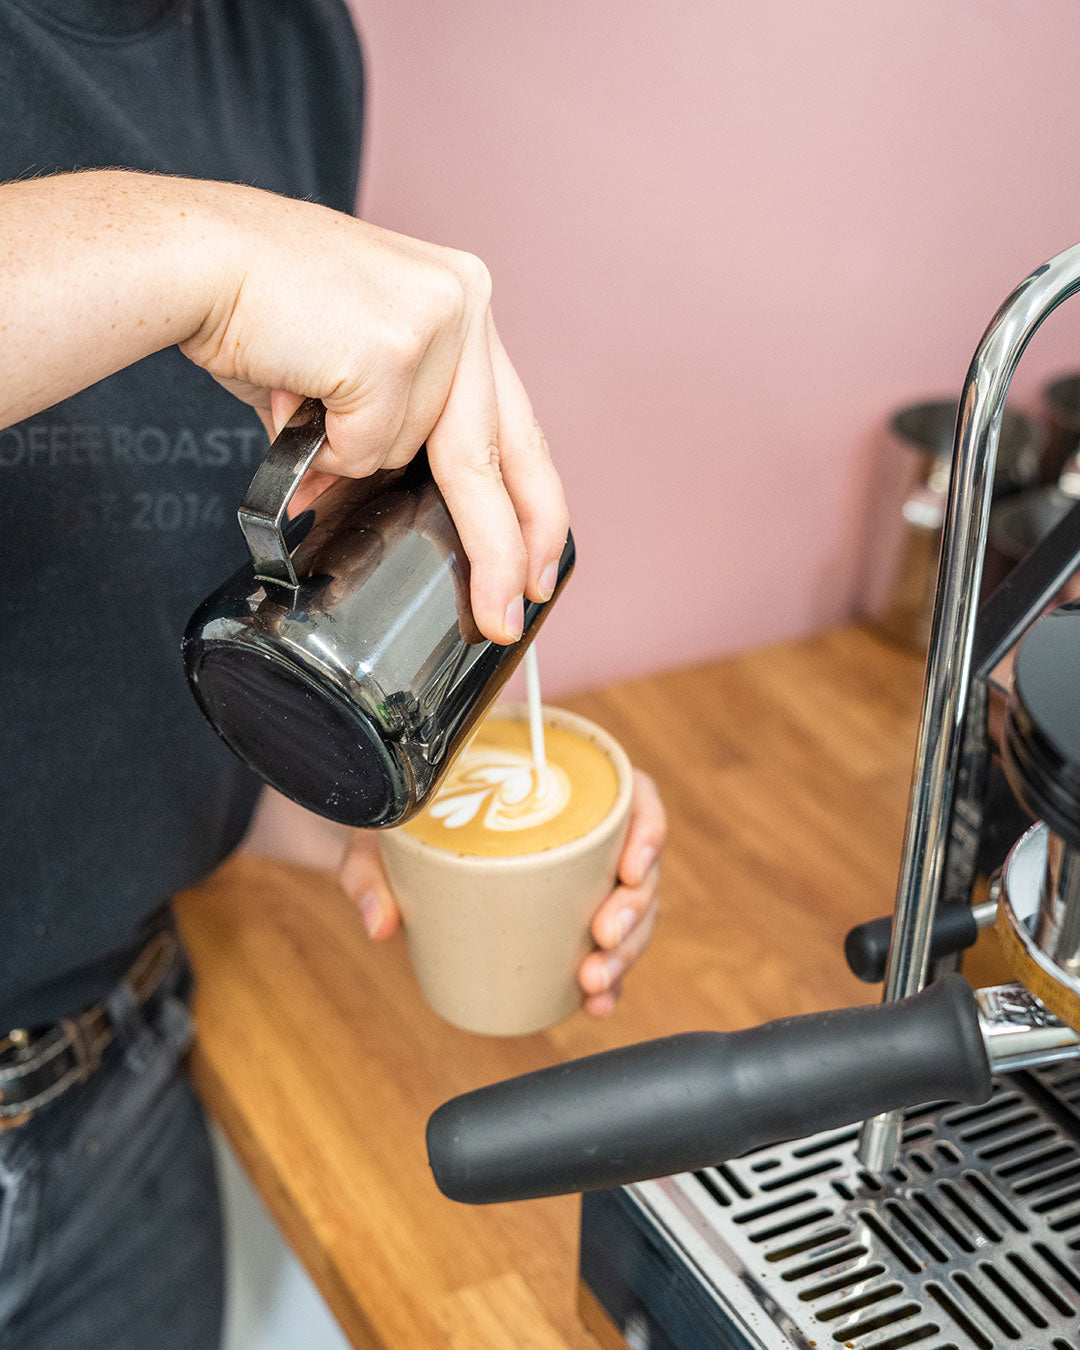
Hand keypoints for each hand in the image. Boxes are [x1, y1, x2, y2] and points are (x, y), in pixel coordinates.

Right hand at [0, 171, 567, 645]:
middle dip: (497, 551)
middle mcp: (466, 302)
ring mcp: (435, 323)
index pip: (516, 425)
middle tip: (502, 614)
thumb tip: (379, 503)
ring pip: (404, 456)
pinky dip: (320, 442)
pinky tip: (297, 390)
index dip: (533, 505)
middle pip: (491, 459)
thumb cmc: (264, 309)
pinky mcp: (392, 348)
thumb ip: (392, 425)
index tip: (541, 564)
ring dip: (344, 452)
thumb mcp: (359, 361)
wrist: (197, 258)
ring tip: (305, 397)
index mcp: (466, 302)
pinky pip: (363, 449)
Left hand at [338, 768, 666, 1016]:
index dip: (649, 830)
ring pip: (634, 913)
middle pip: (641, 866)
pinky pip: (606, 950)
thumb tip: (381, 923)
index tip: (632, 868)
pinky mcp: (568, 921)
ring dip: (626, 952)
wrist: (385, 854)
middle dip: (635, 911)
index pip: (635, 796)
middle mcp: (581, 831)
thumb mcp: (380, 838)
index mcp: (558, 786)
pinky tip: (597, 1004)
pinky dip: (610, 980)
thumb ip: (372, 872)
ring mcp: (580, 879)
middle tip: (602, 939)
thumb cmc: (396, 827)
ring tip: (595, 983)